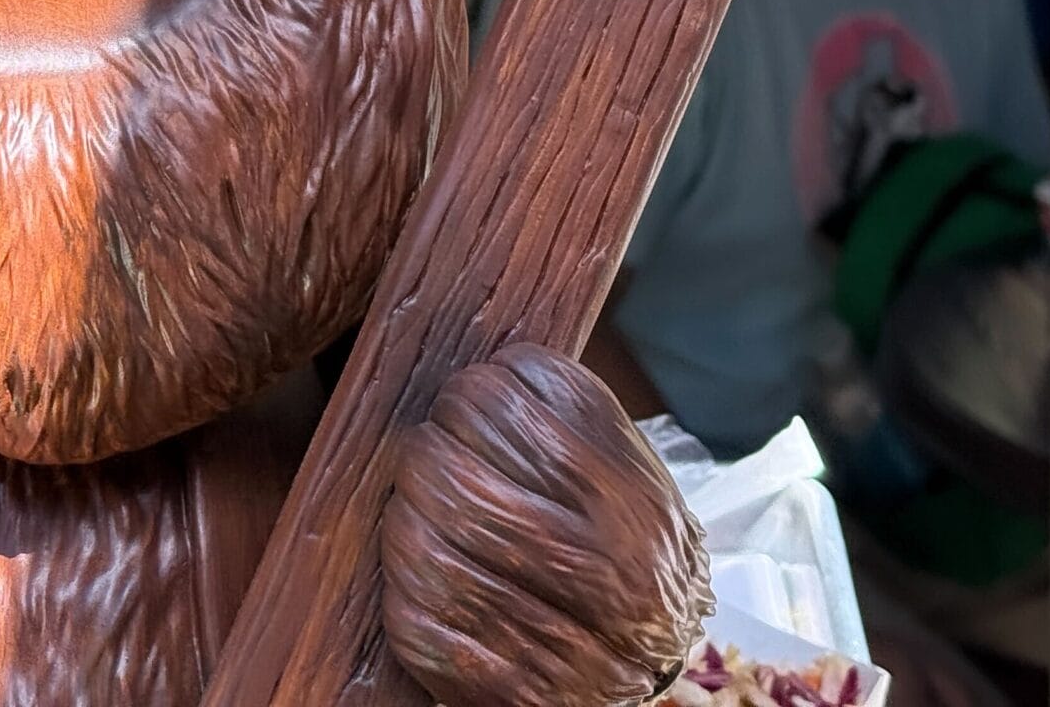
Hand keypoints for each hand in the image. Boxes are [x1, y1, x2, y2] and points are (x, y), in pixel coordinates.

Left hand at [381, 344, 712, 706]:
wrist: (647, 666)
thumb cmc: (615, 542)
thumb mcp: (621, 466)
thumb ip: (563, 416)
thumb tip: (465, 374)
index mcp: (634, 494)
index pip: (502, 398)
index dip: (466, 394)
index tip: (465, 409)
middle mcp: (612, 565)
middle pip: (451, 470)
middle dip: (424, 455)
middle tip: (431, 458)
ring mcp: (566, 636)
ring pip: (423, 545)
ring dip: (404, 520)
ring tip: (419, 511)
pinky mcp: (511, 686)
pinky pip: (416, 616)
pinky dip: (402, 588)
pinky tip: (422, 575)